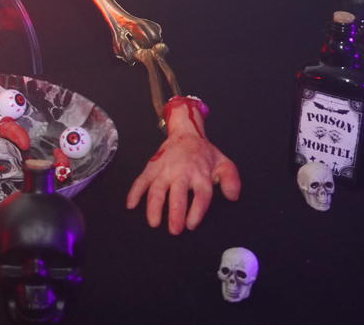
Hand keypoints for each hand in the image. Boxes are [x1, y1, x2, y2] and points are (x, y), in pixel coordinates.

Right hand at [125, 103, 239, 233]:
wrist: (186, 132)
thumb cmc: (204, 154)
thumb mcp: (224, 163)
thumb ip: (231, 180)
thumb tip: (232, 197)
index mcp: (201, 173)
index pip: (201, 194)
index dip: (196, 210)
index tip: (191, 225)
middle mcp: (182, 172)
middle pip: (178, 194)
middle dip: (175, 213)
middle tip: (174, 230)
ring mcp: (164, 169)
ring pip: (157, 189)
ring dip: (154, 206)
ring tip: (154, 222)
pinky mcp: (151, 166)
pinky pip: (141, 180)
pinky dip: (134, 192)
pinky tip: (131, 205)